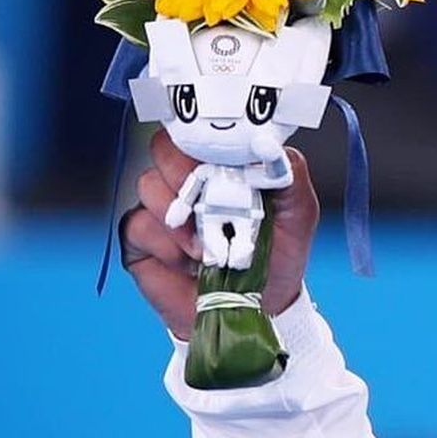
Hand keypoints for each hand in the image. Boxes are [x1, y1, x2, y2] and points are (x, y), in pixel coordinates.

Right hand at [120, 129, 319, 339]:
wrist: (260, 307)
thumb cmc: (278, 255)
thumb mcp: (299, 213)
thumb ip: (289, 174)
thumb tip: (268, 147)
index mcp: (222, 165)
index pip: (198, 130)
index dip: (204, 137)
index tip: (223, 159)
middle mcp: (187, 179)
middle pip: (164, 148)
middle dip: (187, 172)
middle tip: (212, 203)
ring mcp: (161, 207)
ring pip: (149, 185)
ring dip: (181, 218)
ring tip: (209, 248)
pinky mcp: (141, 238)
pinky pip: (138, 225)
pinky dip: (166, 245)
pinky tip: (190, 262)